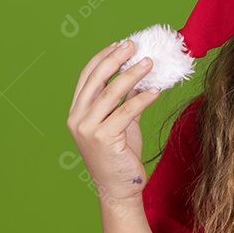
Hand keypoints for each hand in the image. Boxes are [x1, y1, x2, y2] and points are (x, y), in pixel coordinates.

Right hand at [67, 40, 160, 205]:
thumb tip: (140, 77)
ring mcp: (88, 129)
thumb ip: (126, 101)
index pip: (86, 77)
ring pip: (111, 93)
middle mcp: (77, 119)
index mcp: (76, 112)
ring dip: (132, 75)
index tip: (119, 44)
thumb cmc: (120, 156)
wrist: (119, 188)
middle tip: (134, 45)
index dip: (102, 57)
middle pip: (96, 80)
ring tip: (150, 63)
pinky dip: (142, 99)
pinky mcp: (103, 138)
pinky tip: (156, 90)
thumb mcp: (121, 123)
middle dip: (115, 59)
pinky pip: (126, 112)